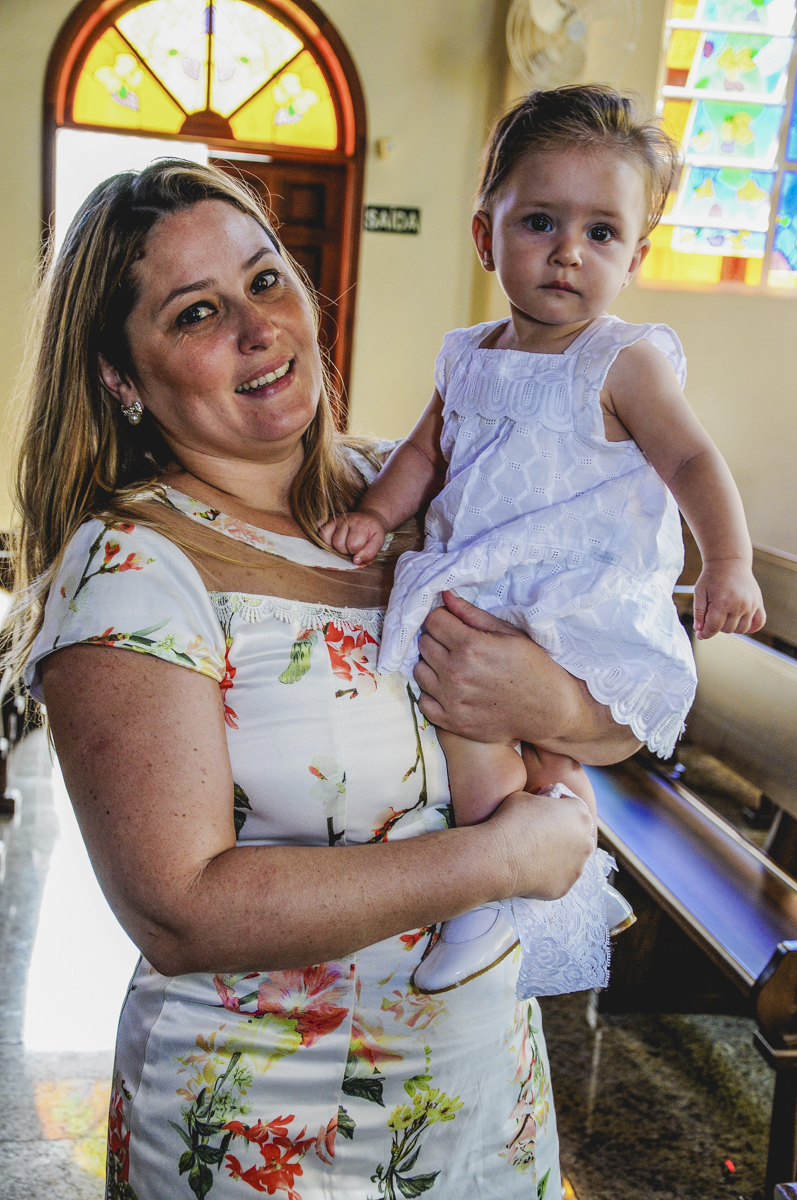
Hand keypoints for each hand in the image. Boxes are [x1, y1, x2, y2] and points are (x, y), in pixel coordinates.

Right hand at [318, 509, 387, 564]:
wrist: (369, 519)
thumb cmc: (372, 532)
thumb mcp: (378, 542)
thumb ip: (369, 553)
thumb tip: (355, 561)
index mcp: (361, 525)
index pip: (353, 545)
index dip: (356, 551)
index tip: (360, 548)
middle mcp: (346, 520)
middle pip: (338, 544)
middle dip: (345, 550)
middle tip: (352, 547)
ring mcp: (336, 519)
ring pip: (327, 539)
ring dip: (335, 547)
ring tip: (344, 544)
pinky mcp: (329, 520)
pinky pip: (321, 534)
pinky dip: (326, 541)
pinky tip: (335, 541)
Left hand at [413, 592, 640, 763]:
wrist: (550, 711)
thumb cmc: (534, 668)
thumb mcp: (509, 634)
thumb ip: (473, 615)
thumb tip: (445, 596)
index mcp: (471, 647)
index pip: (433, 621)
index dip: (443, 619)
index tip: (453, 624)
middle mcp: (456, 673)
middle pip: (424, 643)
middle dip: (437, 639)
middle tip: (455, 645)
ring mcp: (452, 700)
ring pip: (419, 671)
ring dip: (432, 665)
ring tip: (453, 666)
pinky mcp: (452, 722)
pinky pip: (423, 701)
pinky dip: (432, 693)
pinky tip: (450, 688)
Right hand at [487, 787, 593, 900]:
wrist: (499, 857)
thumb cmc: (511, 821)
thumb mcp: (526, 797)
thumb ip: (542, 801)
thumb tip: (541, 808)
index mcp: (579, 813)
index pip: (574, 809)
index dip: (558, 811)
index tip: (544, 816)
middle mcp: (585, 840)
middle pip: (577, 836)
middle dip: (563, 836)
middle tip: (540, 838)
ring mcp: (578, 866)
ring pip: (571, 860)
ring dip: (558, 858)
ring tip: (534, 856)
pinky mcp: (566, 887)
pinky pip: (559, 879)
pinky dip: (549, 876)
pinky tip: (531, 871)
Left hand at [693, 559, 765, 638]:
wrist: (729, 561)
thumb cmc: (711, 577)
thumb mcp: (699, 592)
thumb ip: (699, 612)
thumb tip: (699, 630)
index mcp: (722, 603)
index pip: (714, 628)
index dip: (705, 634)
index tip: (700, 635)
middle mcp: (739, 605)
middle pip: (727, 629)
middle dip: (717, 627)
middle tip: (712, 616)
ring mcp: (751, 605)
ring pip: (742, 629)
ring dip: (732, 627)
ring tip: (725, 616)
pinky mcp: (758, 603)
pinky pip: (759, 623)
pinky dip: (751, 627)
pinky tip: (740, 622)